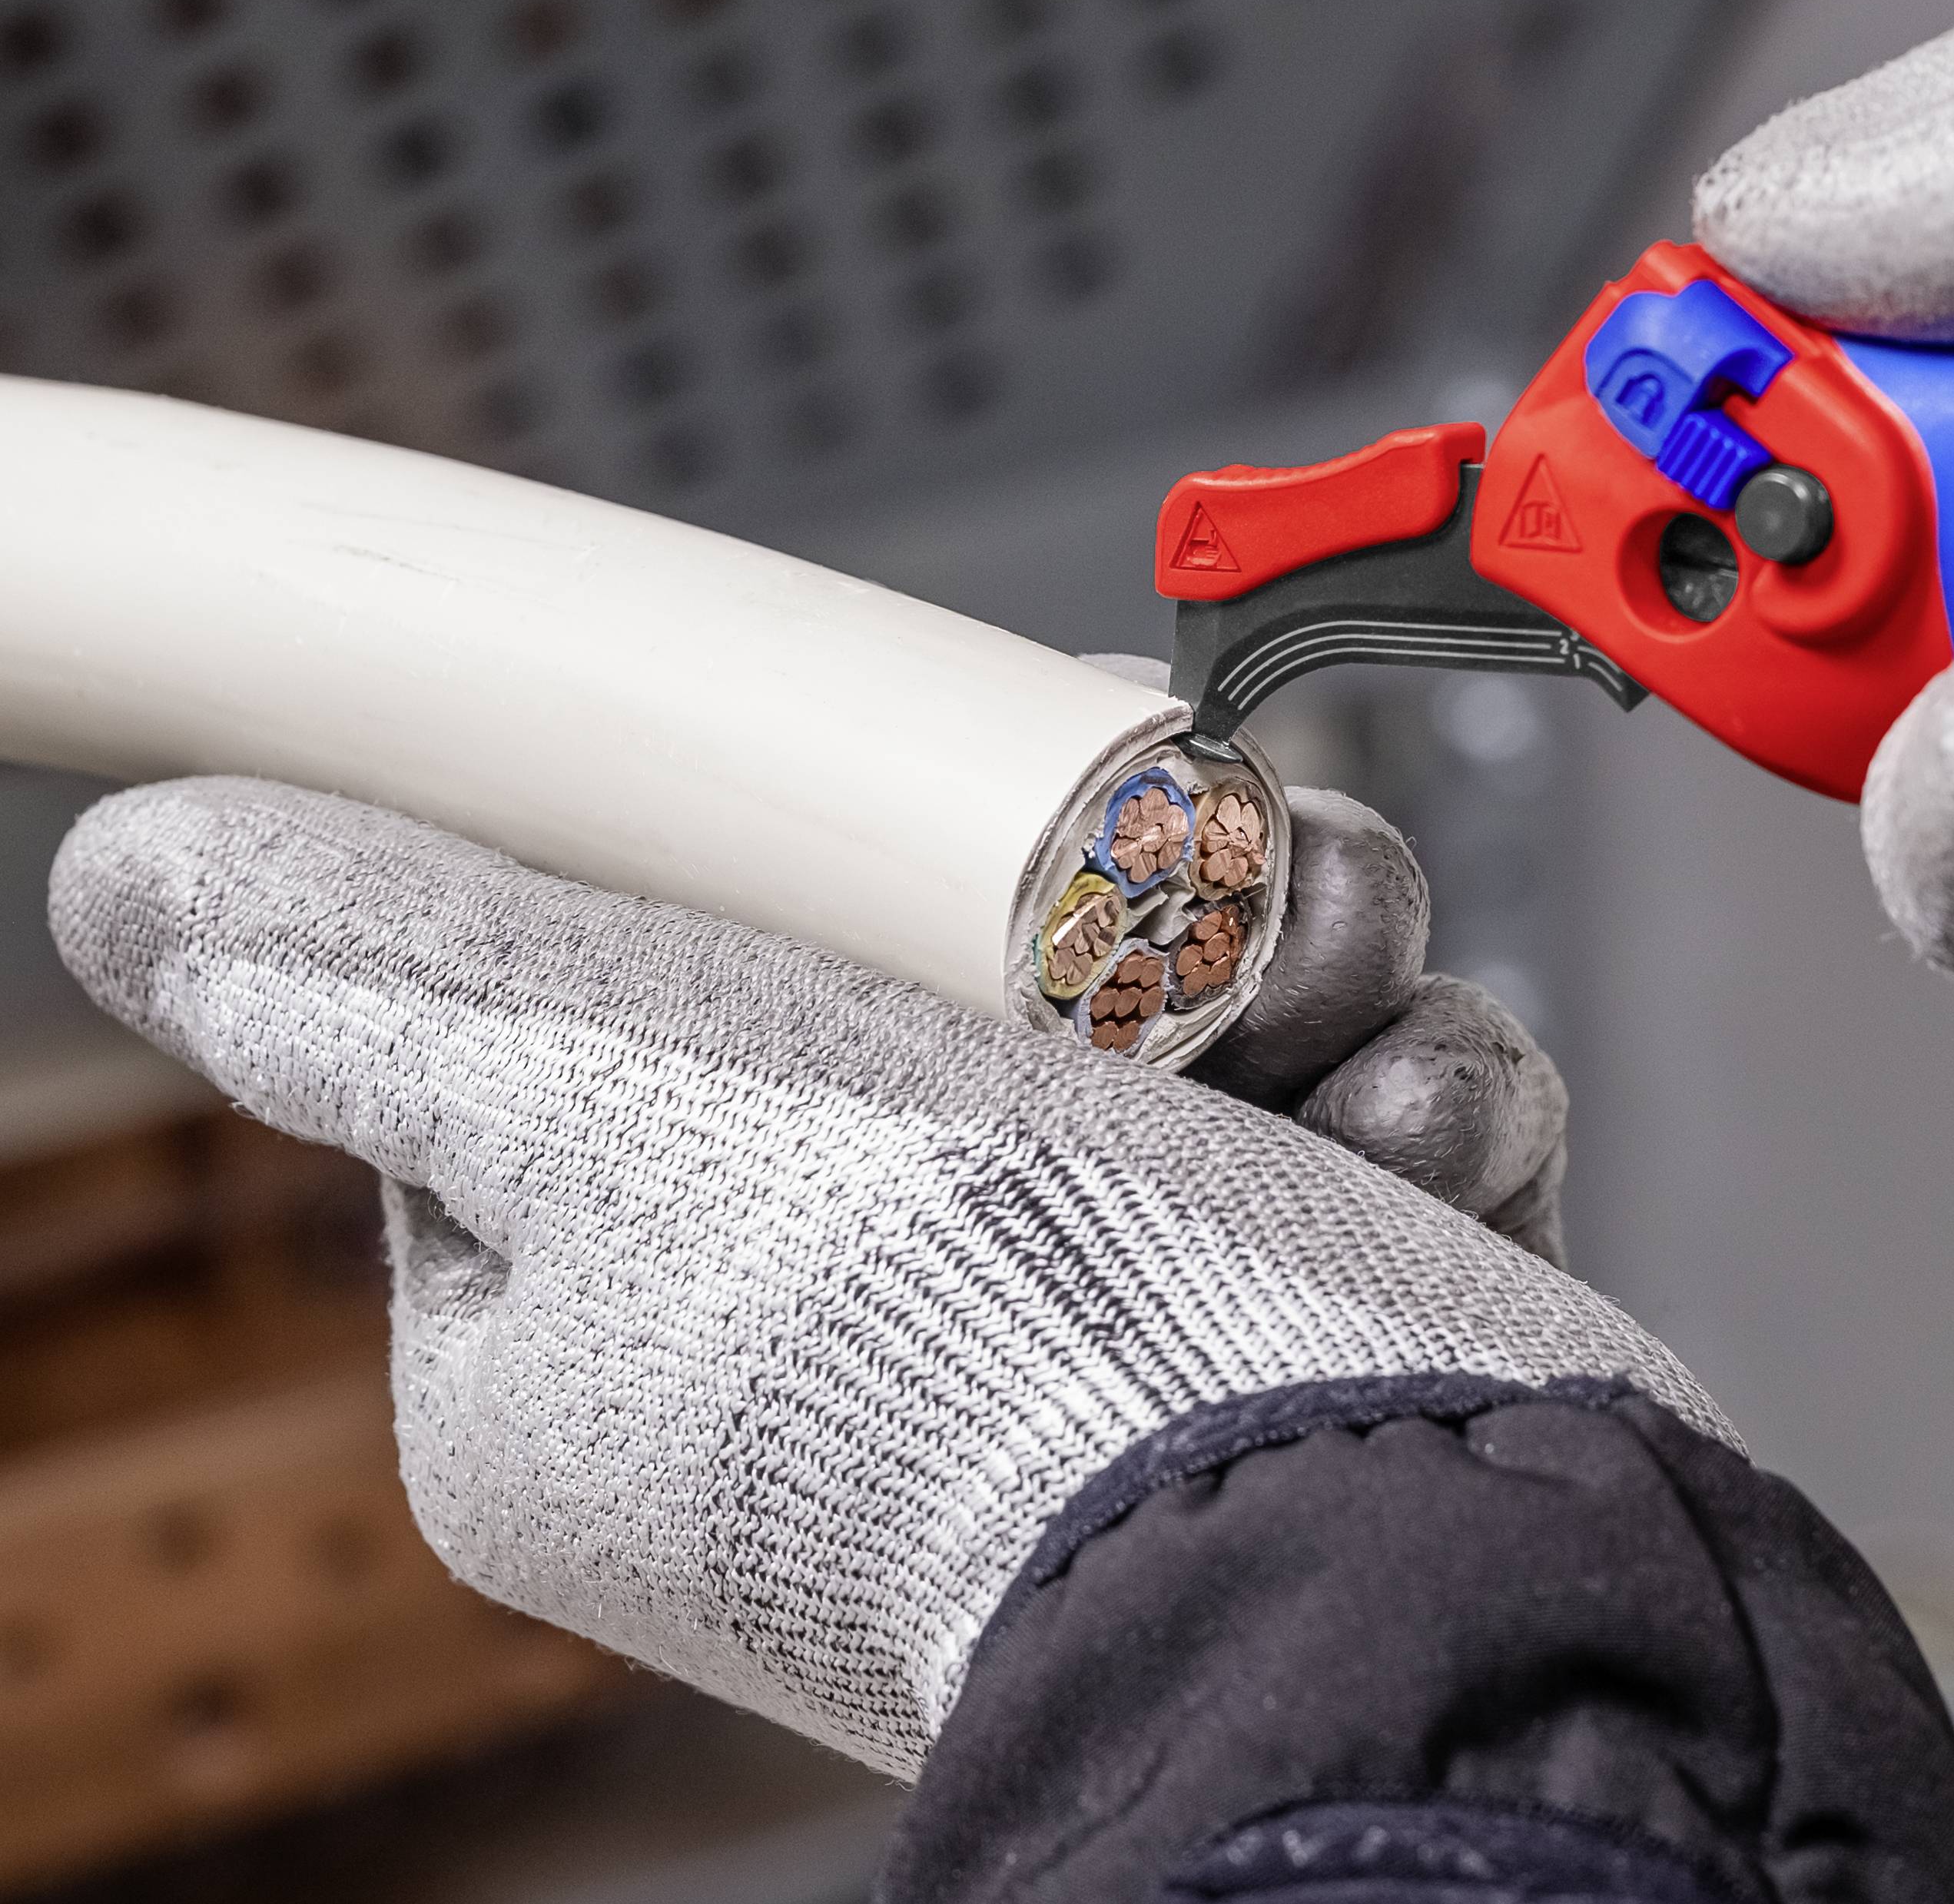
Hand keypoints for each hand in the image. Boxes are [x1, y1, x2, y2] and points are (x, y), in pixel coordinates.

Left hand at [47, 774, 1721, 1779]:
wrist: (1348, 1564)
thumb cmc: (973, 1349)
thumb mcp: (619, 1104)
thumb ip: (393, 975)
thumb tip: (143, 873)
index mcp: (644, 1292)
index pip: (689, 977)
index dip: (810, 845)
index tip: (926, 782)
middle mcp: (871, 1309)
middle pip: (976, 954)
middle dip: (1112, 887)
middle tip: (1177, 891)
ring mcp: (1110, 1300)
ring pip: (1207, 992)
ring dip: (1296, 957)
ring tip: (1311, 1019)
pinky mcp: (1312, 1297)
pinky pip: (1371, 1100)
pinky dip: (1417, 1095)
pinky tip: (1403, 1140)